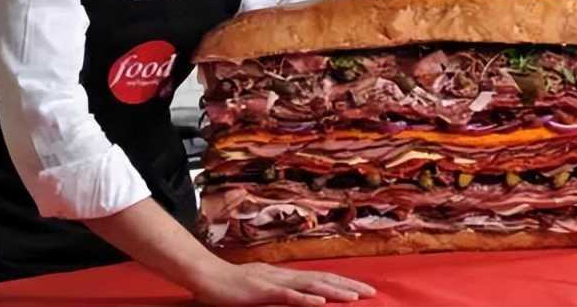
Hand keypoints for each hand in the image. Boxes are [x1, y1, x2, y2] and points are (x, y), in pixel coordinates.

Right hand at [191, 261, 376, 305]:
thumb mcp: (259, 287)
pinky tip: (321, 302)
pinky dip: (305, 299)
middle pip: (321, 279)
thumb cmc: (229, 285)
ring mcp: (273, 282)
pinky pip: (287, 296)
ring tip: (355, 297)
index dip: (341, 283)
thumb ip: (277, 291)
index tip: (361, 289)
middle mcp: (283, 275)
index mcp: (283, 275)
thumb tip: (296, 294)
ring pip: (310, 285)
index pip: (318, 278)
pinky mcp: (262, 292)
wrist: (205, 275)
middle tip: (371, 291)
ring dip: (334, 291)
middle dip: (347, 285)